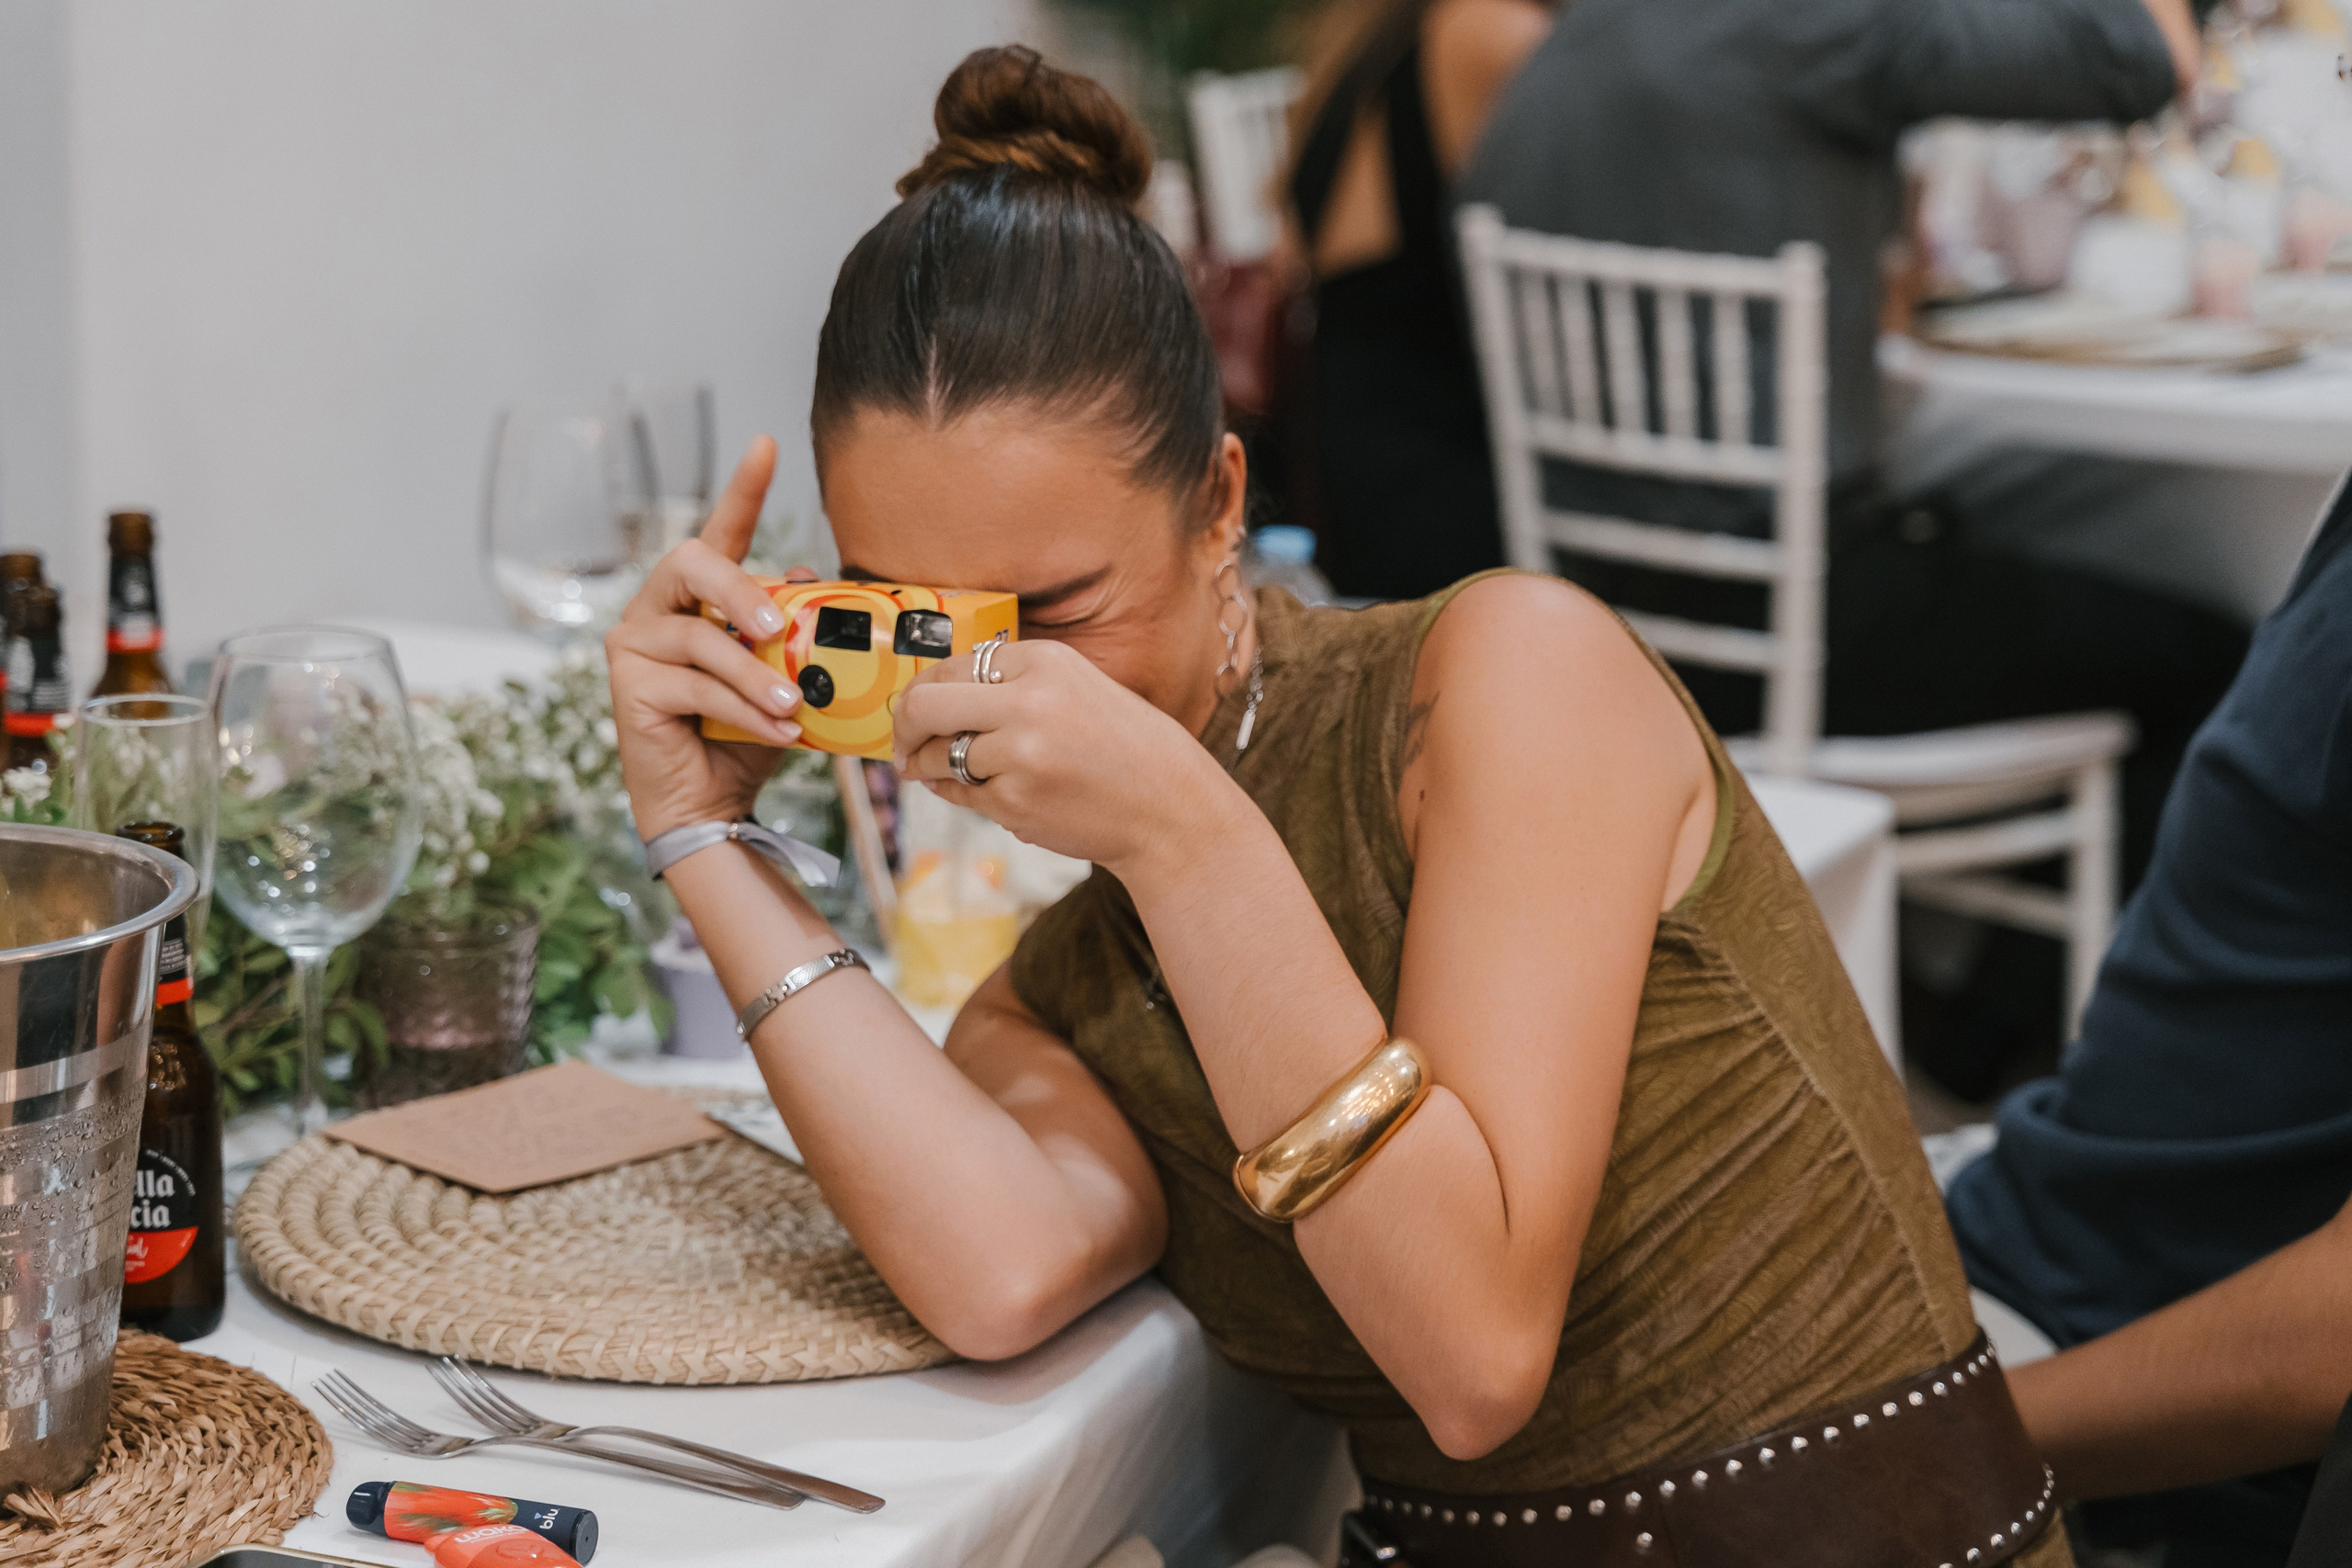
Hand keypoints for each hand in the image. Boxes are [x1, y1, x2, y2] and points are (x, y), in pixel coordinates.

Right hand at [606, 437, 807, 839]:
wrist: (711, 803)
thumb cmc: (745, 737)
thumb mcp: (783, 681)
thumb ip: (796, 635)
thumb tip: (815, 583)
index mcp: (701, 598)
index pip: (722, 532)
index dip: (743, 488)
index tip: (767, 445)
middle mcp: (658, 609)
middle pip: (688, 563)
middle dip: (738, 588)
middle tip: (779, 629)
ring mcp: (635, 643)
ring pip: (699, 638)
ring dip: (754, 675)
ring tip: (793, 708)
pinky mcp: (627, 684)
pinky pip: (693, 686)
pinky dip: (742, 709)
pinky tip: (778, 732)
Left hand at [891, 637, 1242, 873]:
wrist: (1169, 809)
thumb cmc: (1124, 750)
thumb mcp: (1077, 689)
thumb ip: (1013, 685)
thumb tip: (933, 698)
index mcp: (1046, 661)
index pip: (953, 665)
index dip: (925, 690)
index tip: (916, 711)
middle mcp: (1028, 701)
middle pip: (926, 704)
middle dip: (904, 726)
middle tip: (902, 746)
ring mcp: (1018, 754)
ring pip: (938, 756)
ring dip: (929, 768)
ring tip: (941, 774)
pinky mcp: (1013, 801)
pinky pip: (961, 795)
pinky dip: (964, 797)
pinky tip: (992, 795)